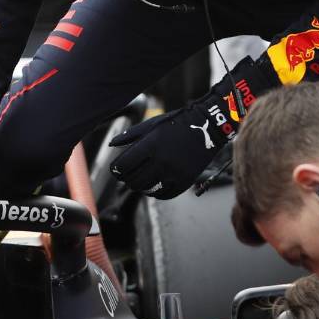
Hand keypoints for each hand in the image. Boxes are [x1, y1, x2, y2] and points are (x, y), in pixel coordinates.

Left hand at [109, 55, 269, 198]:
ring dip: (139, 186)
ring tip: (139, 180)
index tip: (115, 169)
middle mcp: (161, 160)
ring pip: (146, 189)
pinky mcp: (185, 181)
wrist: (207, 126)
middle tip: (126, 175)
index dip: (116, 169)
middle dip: (126, 178)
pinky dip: (155, 192)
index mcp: (151, 144)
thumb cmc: (176, 123)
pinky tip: (153, 185)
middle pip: (133, 180)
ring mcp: (174, 173)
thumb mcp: (152, 124)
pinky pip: (163, 195)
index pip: (124, 165)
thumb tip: (111, 144)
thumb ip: (130, 135)